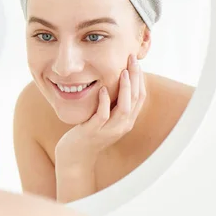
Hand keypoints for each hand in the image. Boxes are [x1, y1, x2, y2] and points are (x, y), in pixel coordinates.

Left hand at [55, 54, 145, 172]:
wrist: (76, 156)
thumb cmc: (90, 131)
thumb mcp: (107, 116)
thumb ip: (114, 103)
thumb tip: (118, 81)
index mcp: (127, 120)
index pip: (139, 97)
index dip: (140, 79)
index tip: (136, 62)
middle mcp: (122, 126)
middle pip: (134, 99)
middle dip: (135, 78)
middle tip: (132, 59)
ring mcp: (109, 130)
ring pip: (123, 108)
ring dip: (124, 89)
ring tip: (123, 72)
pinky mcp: (94, 132)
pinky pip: (103, 116)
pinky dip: (104, 102)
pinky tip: (103, 89)